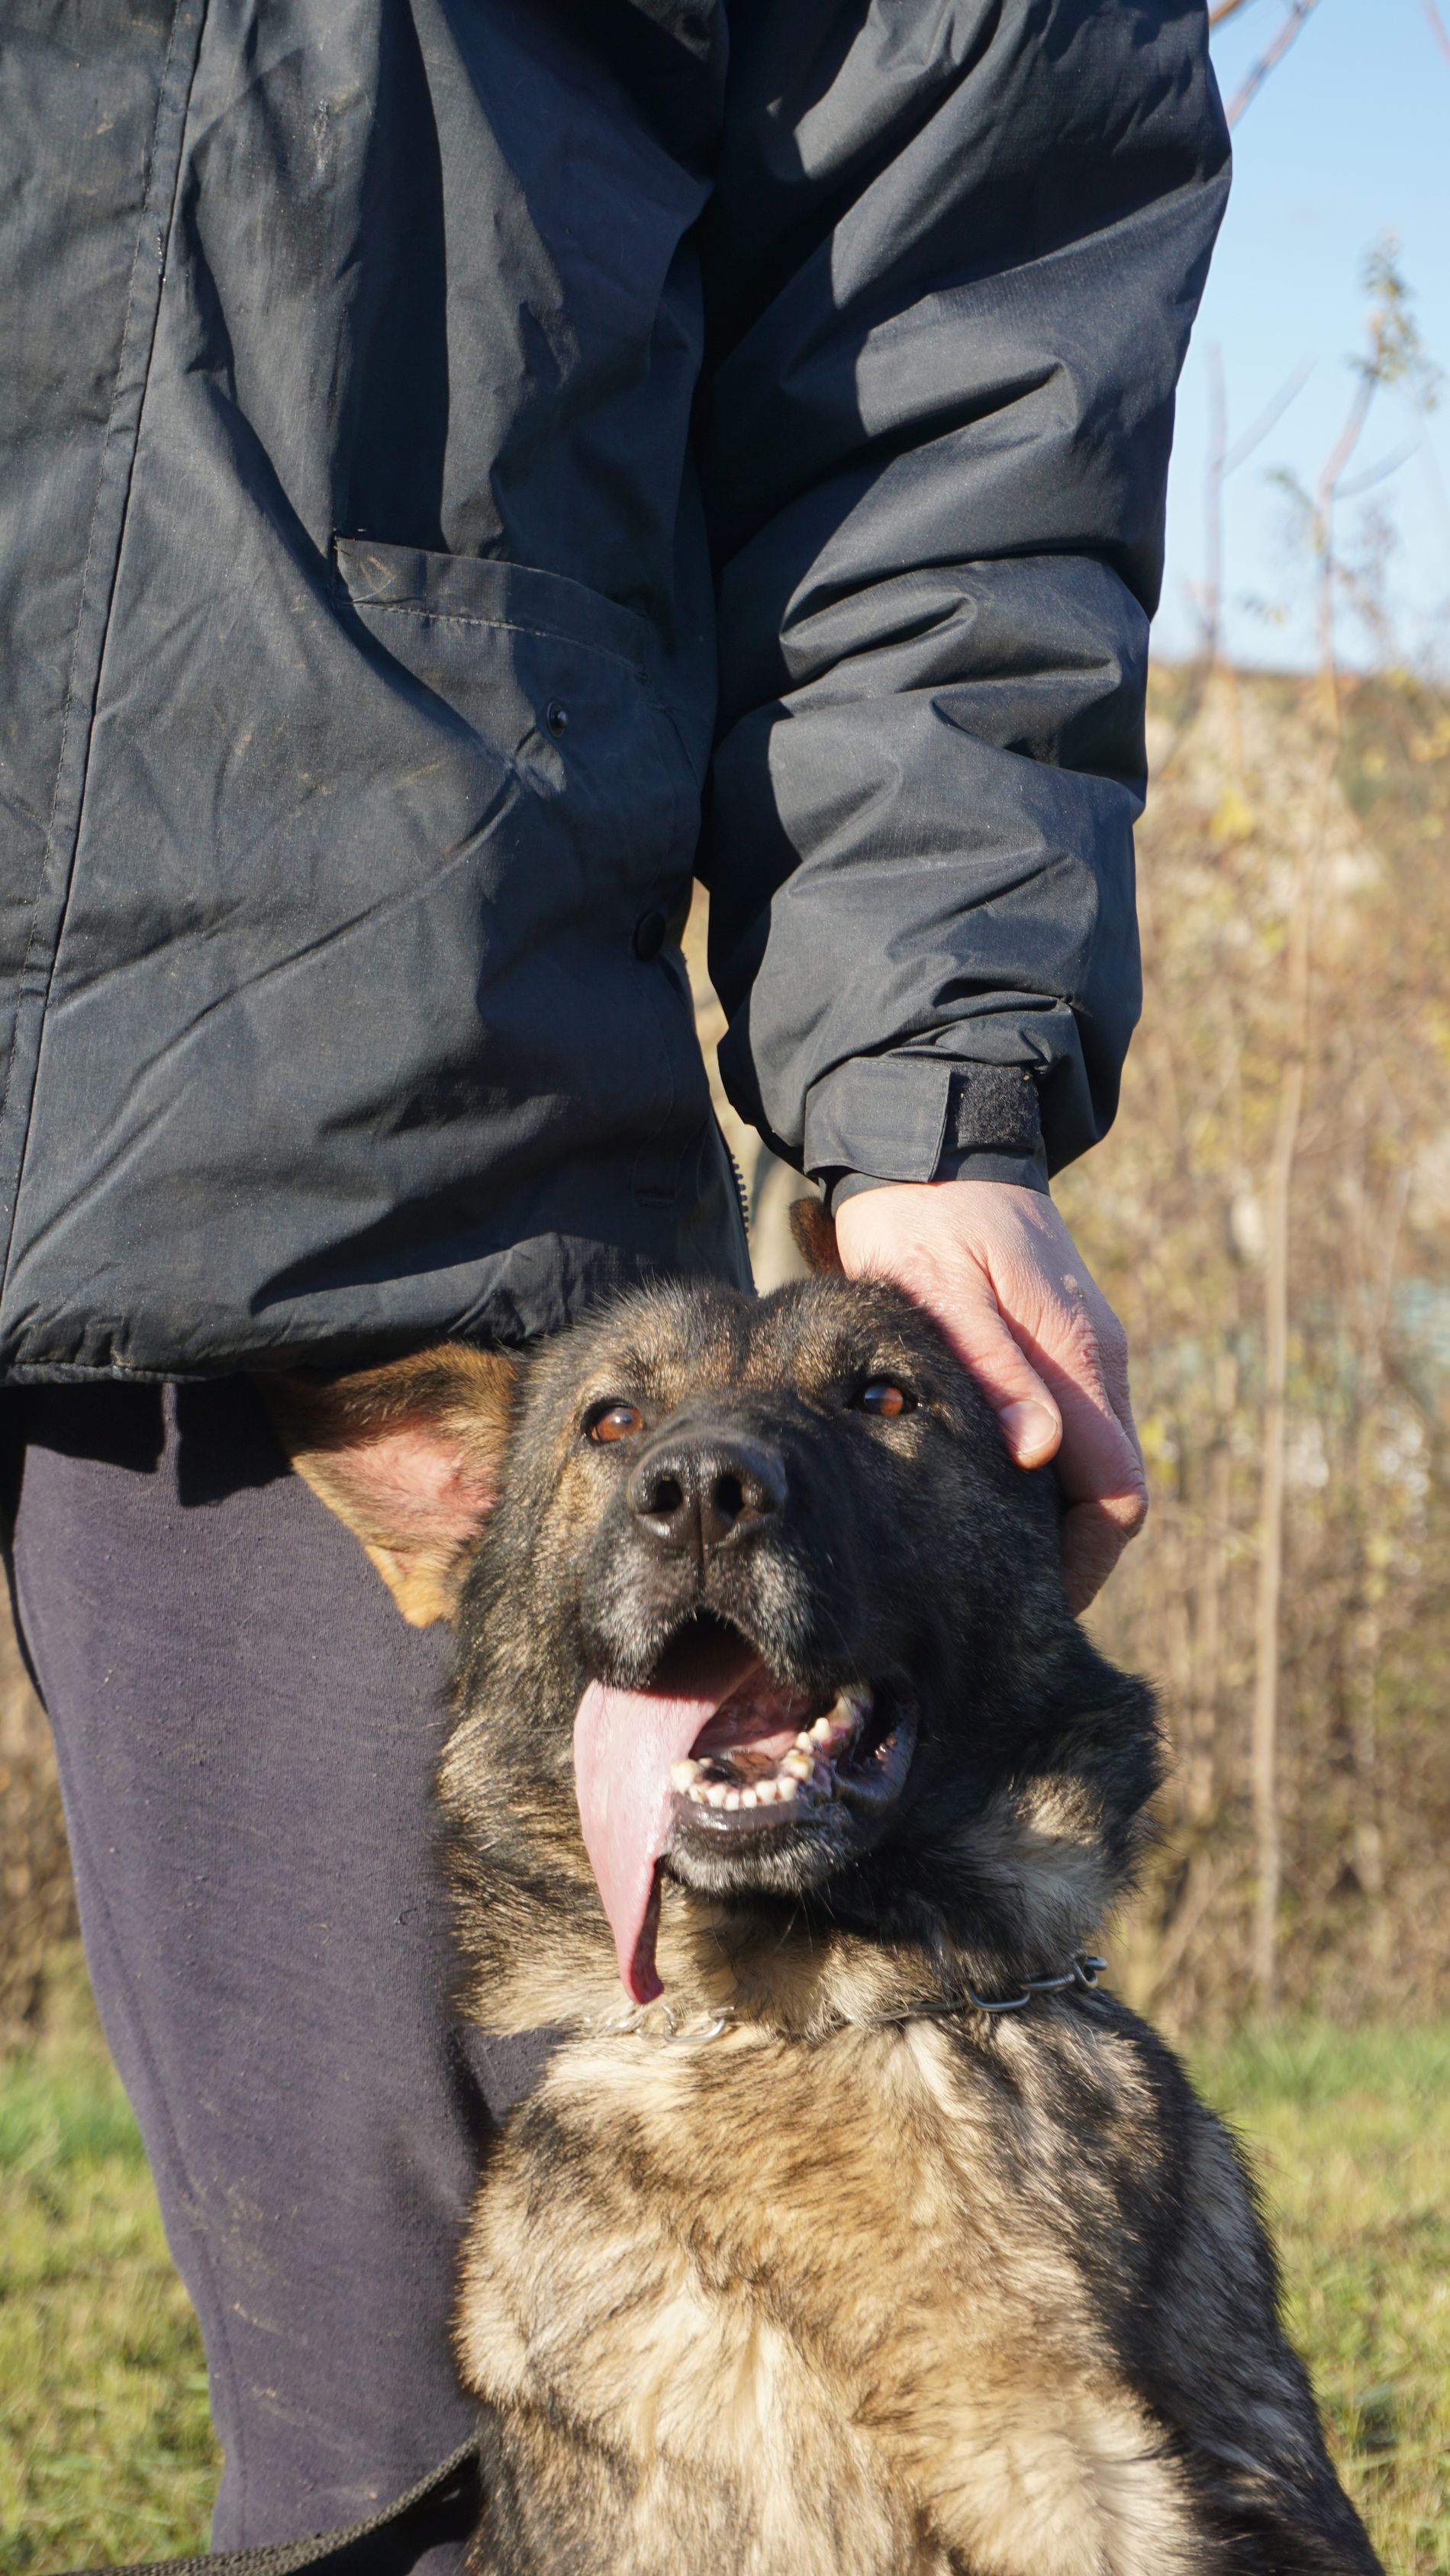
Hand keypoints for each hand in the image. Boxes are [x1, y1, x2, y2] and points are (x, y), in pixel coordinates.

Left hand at [833, 1180, 1146, 1612]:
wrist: (936, 1145)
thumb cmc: (928, 1225)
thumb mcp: (947, 1299)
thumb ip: (997, 1376)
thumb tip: (1040, 1456)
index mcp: (1082, 1362)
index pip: (1116, 1493)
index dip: (1084, 1560)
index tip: (1032, 1600)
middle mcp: (1101, 1362)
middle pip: (1112, 1488)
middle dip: (1072, 1548)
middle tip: (1001, 1591)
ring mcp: (1089, 1351)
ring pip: (1095, 1460)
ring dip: (1058, 1511)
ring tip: (989, 1552)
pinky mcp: (1065, 1341)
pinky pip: (1075, 1426)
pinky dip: (1047, 1471)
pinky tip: (991, 1486)